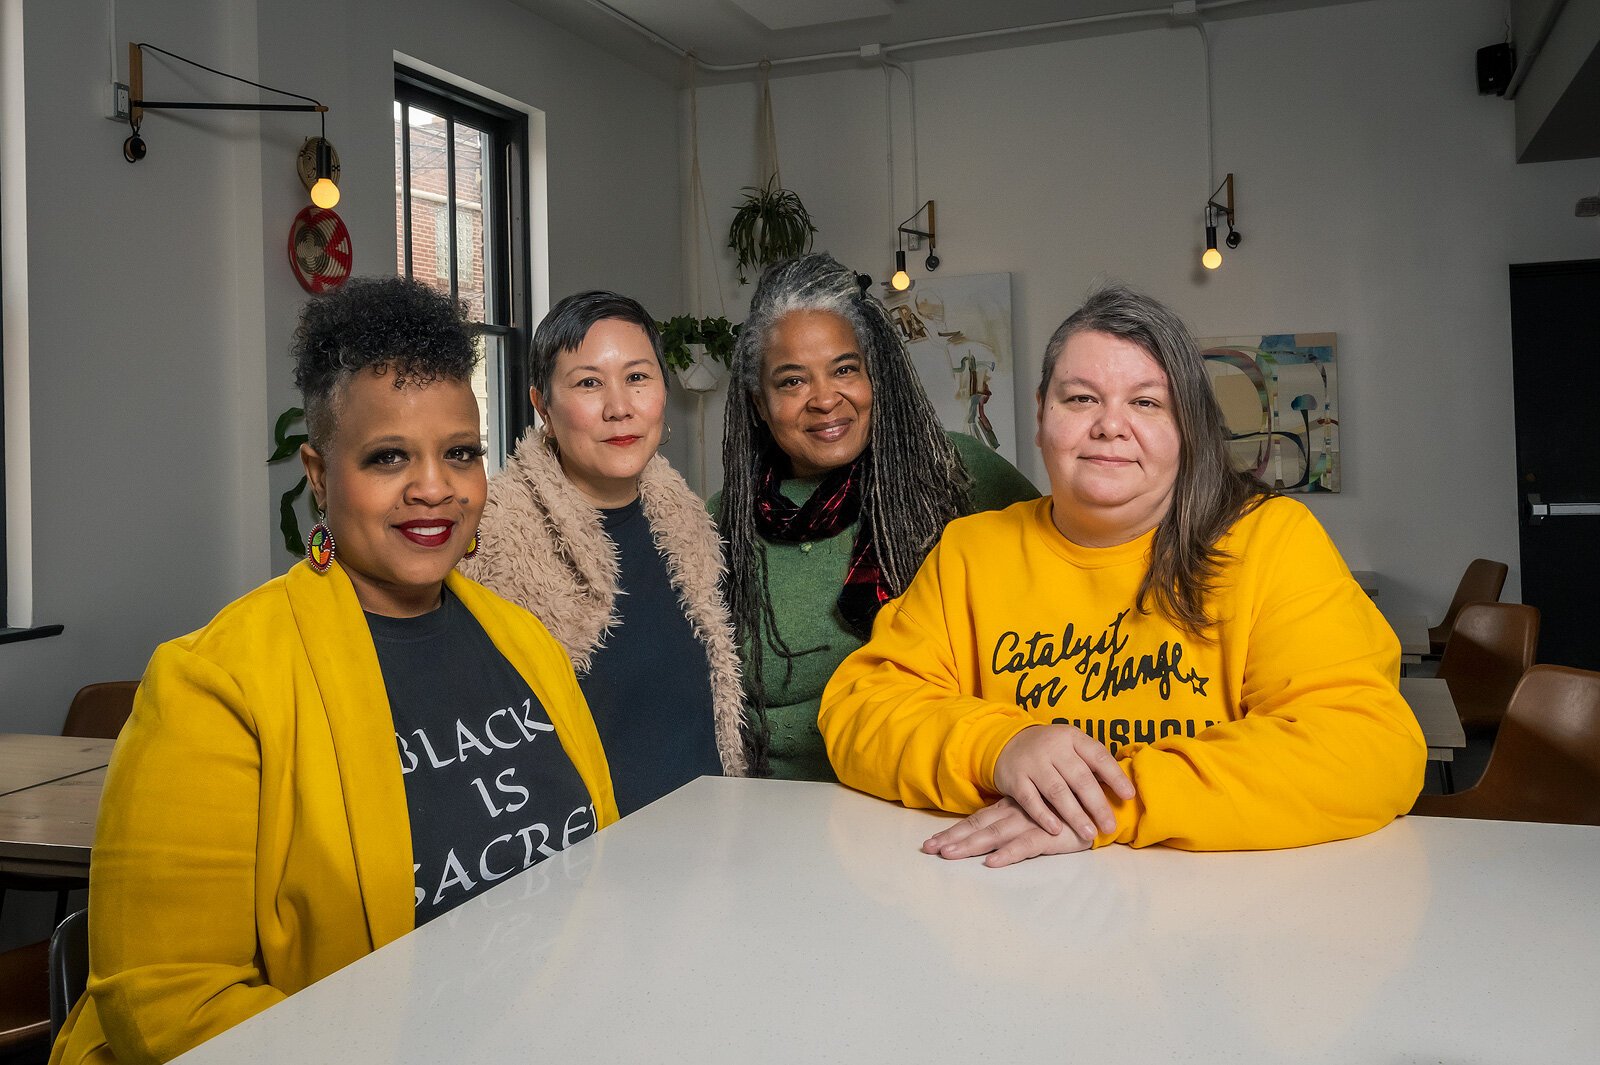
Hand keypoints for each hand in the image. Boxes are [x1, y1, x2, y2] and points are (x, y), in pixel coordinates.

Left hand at [922, 797, 1091, 866]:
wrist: (1100, 810)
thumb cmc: (1064, 815)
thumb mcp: (1033, 816)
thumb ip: (1012, 823)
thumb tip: (985, 839)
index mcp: (1010, 810)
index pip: (976, 821)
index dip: (953, 832)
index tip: (929, 844)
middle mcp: (1015, 815)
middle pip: (978, 828)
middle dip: (952, 839)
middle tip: (929, 849)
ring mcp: (1032, 824)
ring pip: (996, 835)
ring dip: (972, 845)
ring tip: (950, 854)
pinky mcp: (1050, 836)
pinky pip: (1026, 846)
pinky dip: (1008, 854)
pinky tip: (993, 862)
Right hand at [992, 724, 1134, 840]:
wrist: (1008, 743)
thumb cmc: (1051, 751)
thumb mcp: (1071, 746)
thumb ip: (1092, 764)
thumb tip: (1123, 791)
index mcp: (1072, 737)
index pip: (1098, 756)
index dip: (1115, 776)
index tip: (1128, 796)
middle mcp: (1052, 748)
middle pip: (1080, 778)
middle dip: (1097, 804)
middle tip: (1110, 826)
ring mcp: (1032, 763)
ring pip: (1057, 791)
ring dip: (1075, 815)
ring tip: (1090, 833)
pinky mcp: (1014, 779)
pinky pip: (1030, 800)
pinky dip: (1044, 816)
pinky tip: (1057, 830)